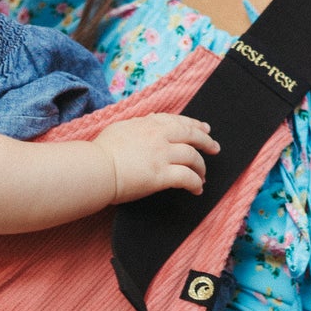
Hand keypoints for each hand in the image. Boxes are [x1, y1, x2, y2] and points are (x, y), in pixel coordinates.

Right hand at [98, 113, 217, 201]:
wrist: (96, 168)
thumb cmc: (100, 152)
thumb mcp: (119, 128)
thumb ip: (136, 125)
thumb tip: (145, 123)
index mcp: (147, 124)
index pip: (176, 121)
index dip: (193, 124)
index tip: (203, 128)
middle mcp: (158, 136)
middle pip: (191, 135)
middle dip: (206, 141)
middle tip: (214, 147)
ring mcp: (162, 155)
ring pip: (193, 156)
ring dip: (201, 167)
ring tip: (203, 176)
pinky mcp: (162, 175)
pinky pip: (187, 177)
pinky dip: (195, 183)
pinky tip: (197, 189)